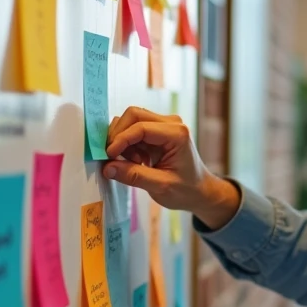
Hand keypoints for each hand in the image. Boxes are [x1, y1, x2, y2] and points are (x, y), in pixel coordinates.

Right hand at [103, 106, 239, 229]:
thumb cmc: (186, 190)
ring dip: (123, 140)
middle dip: (118, 135)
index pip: (140, 127)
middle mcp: (172, 123)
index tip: (108, 156)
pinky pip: (134, 128)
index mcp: (177, 134)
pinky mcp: (157, 131)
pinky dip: (128, 143)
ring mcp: (164, 124)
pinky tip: (137, 160)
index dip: (121, 139)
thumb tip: (107, 167)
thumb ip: (134, 176)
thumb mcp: (161, 186)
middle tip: (113, 157)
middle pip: (133, 115)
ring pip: (131, 120)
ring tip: (133, 162)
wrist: (199, 191)